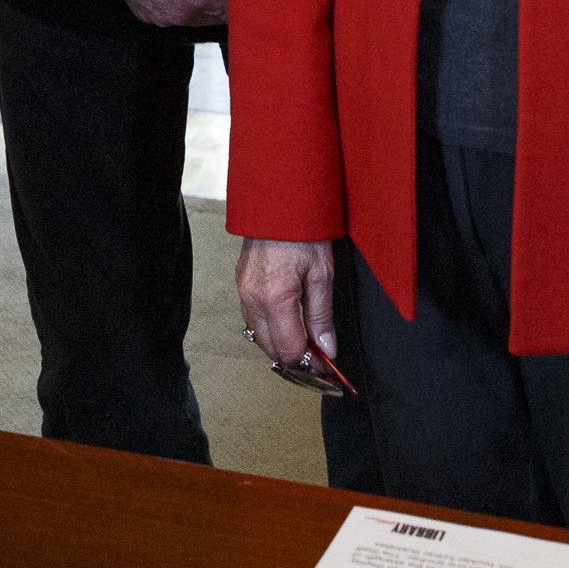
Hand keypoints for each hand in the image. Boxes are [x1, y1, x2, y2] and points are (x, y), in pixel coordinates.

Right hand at [236, 238, 335, 363]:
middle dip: (296, 359)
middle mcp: (253, 299)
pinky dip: (270, 330)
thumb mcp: (322, 275)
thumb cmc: (302, 231)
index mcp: (275, 298)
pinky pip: (252, 320)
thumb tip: (328, 348)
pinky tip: (287, 323)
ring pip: (259, 338)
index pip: (290, 350)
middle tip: (319, 356)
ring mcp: (243, 293)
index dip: (311, 363)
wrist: (279, 203)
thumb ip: (322, 317)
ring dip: (281, 345)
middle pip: (271, 350)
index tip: (326, 365)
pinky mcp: (241, 286)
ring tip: (305, 339)